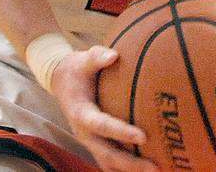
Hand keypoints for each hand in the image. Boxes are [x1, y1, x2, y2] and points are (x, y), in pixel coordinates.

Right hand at [51, 47, 156, 171]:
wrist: (60, 81)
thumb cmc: (76, 69)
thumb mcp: (83, 59)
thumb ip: (97, 56)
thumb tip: (114, 55)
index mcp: (80, 113)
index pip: (102, 126)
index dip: (122, 132)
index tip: (143, 136)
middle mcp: (83, 132)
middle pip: (107, 154)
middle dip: (131, 164)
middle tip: (155, 167)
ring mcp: (88, 141)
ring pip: (109, 163)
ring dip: (129, 170)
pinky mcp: (95, 144)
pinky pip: (110, 161)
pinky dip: (125, 168)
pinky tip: (144, 169)